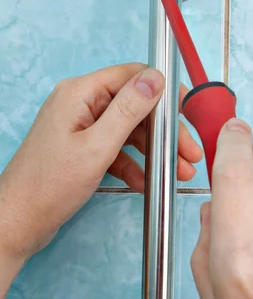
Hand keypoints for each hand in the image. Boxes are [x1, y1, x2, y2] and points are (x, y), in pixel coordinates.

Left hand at [0, 64, 201, 278]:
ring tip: (179, 172)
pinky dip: (134, 164)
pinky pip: (116, 148)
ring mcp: (81, 125)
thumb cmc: (49, 186)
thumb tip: (155, 78)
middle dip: (164, 131)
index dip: (164, 91)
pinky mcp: (82, 146)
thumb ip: (128, 110)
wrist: (18, 223)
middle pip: (135, 105)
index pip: (132, 75)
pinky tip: (146, 183)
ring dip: (155, 151)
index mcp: (80, 93)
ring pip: (129, 129)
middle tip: (189, 152)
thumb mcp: (97, 147)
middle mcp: (81, 103)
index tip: (186, 110)